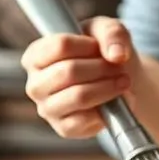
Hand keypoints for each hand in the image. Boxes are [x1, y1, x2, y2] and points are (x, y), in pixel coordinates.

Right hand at [21, 17, 139, 138]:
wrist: (117, 82)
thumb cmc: (103, 54)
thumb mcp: (106, 31)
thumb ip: (112, 33)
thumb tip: (117, 55)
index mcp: (35, 56)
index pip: (60, 45)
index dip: (88, 45)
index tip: (100, 47)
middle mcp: (35, 84)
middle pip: (69, 71)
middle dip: (101, 68)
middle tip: (118, 67)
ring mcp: (47, 109)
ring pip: (78, 96)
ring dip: (108, 88)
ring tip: (123, 81)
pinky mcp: (63, 128)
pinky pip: (85, 120)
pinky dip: (107, 109)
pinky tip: (116, 101)